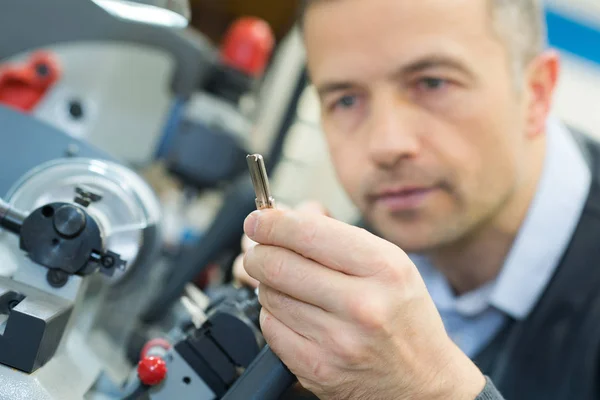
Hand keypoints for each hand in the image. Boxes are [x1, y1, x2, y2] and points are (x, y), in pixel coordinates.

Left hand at [243, 209, 485, 399]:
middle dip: (258, 252)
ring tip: (287, 284)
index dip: (271, 222)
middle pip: (277, 264)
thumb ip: (334, 234)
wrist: (421, 379)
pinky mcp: (317, 368)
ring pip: (269, 295)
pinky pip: (270, 328)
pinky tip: (294, 312)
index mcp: (383, 268)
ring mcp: (337, 340)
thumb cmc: (402, 313)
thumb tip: (279, 217)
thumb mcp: (387, 262)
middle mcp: (362, 304)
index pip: (307, 233)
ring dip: (267, 283)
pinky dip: (273, 314)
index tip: (257, 219)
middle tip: (260, 250)